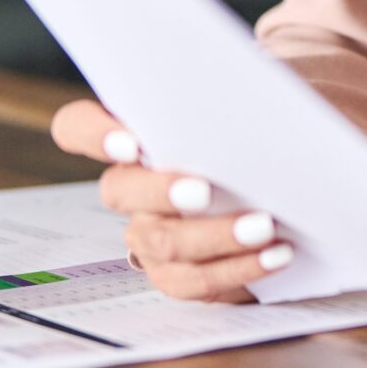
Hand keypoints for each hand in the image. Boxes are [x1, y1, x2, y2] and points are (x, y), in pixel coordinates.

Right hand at [50, 98, 295, 301]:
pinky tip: (276, 255)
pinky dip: (239, 268)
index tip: (131, 143)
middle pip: (119, 191)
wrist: (288, 171)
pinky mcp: (177, 273)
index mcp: (136, 131)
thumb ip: (234, 91)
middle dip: (161, 191)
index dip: (93, 135)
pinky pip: (195, 280)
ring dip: (215, 235)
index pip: (78, 127)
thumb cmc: (260, 124)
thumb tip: (250, 87)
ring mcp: (148, 232)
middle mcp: (131, 184)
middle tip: (203, 191)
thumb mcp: (251, 96)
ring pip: (162, 242)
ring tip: (264, 226)